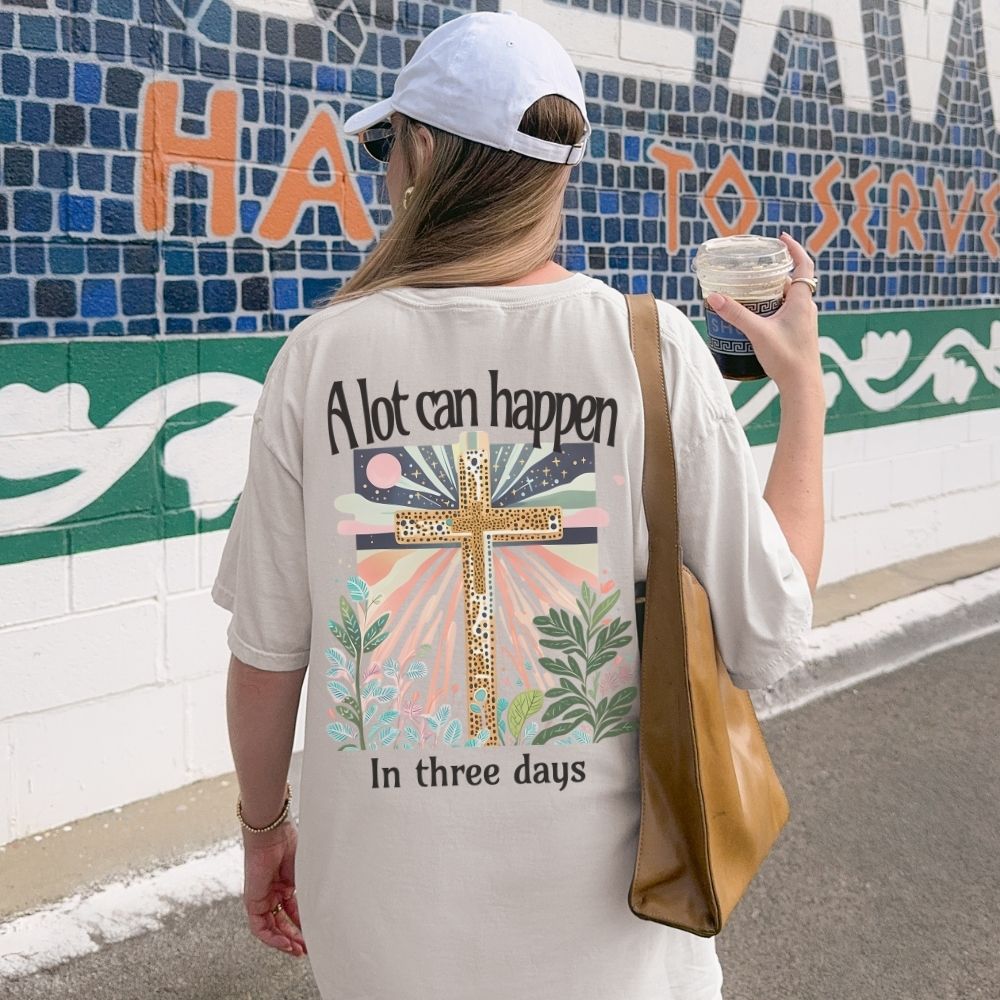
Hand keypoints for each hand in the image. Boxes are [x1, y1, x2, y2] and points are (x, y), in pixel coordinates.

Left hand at [241, 821, 307, 956]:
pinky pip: (260, 927)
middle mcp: (273, 892)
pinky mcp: (252, 901)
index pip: (294, 911)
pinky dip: (272, 938)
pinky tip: (285, 943)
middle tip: (306, 950)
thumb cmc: (291, 844)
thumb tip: (322, 912)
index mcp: (286, 884)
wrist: (273, 833)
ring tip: (298, 951)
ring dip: (284, 942)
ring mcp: (262, 897)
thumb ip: (310, 894)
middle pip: (282, 923)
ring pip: (271, 928)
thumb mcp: (305, 874)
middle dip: (294, 938)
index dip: (303, 926)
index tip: (314, 937)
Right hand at [704, 232, 821, 393]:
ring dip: (772, 291)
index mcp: (801, 301)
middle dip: (774, 272)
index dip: (794, 249)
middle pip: (792, 281)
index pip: (803, 264)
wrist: (802, 386)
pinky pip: (786, 312)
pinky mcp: (798, 334)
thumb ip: (735, 314)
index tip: (781, 239)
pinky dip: (773, 307)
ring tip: (752, 290)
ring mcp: (803, 322)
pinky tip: (758, 316)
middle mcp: (805, 308)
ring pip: (788, 298)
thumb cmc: (786, 358)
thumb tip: (714, 297)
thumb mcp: (757, 332)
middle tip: (756, 267)